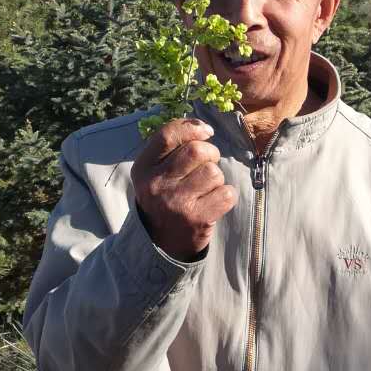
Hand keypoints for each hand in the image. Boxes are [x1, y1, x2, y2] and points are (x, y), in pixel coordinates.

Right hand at [132, 118, 237, 260]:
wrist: (161, 243)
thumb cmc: (164, 198)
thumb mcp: (154, 173)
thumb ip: (171, 148)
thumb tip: (202, 128)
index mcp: (143, 168)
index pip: (168, 135)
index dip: (192, 128)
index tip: (206, 132)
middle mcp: (157, 184)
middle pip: (196, 151)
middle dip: (211, 153)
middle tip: (208, 164)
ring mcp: (176, 203)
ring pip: (214, 172)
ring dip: (217, 177)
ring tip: (207, 188)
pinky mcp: (197, 219)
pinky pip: (226, 193)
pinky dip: (226, 196)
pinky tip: (214, 202)